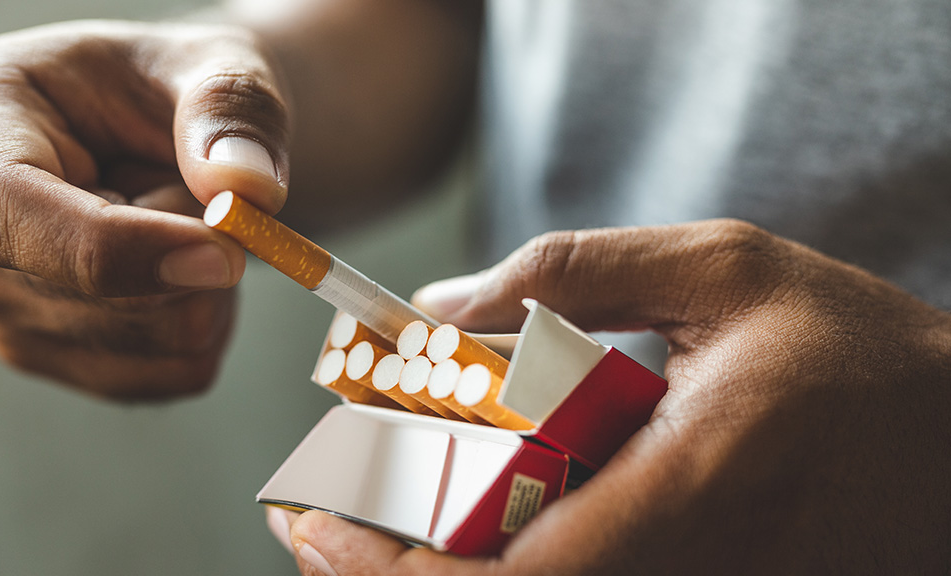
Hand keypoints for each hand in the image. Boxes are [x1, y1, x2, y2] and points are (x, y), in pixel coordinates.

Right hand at [0, 20, 290, 399]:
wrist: (176, 132)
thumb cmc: (178, 84)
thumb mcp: (216, 63)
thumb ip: (231, 110)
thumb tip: (245, 189)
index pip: (4, 208)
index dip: (115, 248)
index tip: (225, 254)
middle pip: (84, 293)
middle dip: (189, 250)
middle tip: (208, 184)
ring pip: (140, 344)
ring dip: (204, 287)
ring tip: (182, 214)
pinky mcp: (40, 349)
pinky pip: (162, 375)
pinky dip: (206, 325)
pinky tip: (184, 266)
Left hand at [272, 220, 950, 573]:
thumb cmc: (859, 355)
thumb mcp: (725, 271)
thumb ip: (575, 274)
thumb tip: (441, 305)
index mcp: (688, 493)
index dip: (383, 571)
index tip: (309, 518)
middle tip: (318, 517)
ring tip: (371, 514)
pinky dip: (499, 573)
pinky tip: (467, 524)